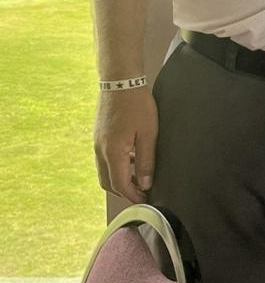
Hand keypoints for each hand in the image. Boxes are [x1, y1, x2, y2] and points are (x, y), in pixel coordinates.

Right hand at [94, 87, 157, 202]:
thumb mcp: (148, 133)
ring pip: (105, 172)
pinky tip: (131, 159)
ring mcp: (97, 144)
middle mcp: (100, 151)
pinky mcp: (98, 137)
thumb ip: (146, 160)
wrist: (120, 82)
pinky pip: (104, 159)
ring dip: (119, 179)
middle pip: (108, 182)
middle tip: (142, 192)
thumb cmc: (137, 104)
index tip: (145, 200)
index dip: (132, 196)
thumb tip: (144, 184)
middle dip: (124, 191)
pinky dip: (116, 166)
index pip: (119, 185)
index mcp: (113, 152)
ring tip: (139, 177)